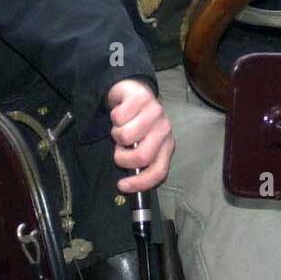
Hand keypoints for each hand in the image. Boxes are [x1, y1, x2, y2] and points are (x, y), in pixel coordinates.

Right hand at [106, 78, 174, 192]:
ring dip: (116, 134)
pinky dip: (114, 116)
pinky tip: (121, 113)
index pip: (158, 172)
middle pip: (141, 156)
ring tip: (121, 128)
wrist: (133, 94)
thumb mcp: (140, 146)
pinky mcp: (143, 98)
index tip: (122, 185)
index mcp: (166, 146)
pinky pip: (118, 116)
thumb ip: (139, 163)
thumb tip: (126, 185)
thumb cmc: (136, 125)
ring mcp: (156, 113)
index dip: (140, 183)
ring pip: (125, 136)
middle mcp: (165, 130)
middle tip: (120, 149)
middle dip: (122, 157)